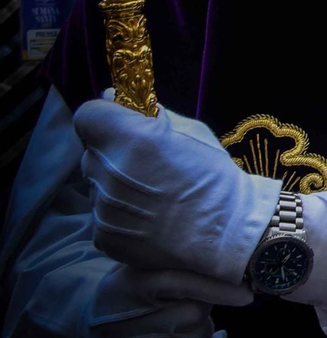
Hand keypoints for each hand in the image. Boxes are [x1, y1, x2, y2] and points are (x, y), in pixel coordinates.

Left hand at [75, 94, 281, 284]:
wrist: (226, 232)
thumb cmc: (215, 178)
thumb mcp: (193, 133)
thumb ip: (153, 115)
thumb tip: (122, 102)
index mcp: (131, 139)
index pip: (88, 115)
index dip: (103, 116)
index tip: (119, 122)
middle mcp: (109, 172)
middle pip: (92, 152)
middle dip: (112, 152)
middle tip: (144, 163)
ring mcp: (102, 208)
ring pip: (97, 185)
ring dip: (115, 184)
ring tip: (152, 195)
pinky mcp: (104, 235)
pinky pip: (102, 214)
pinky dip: (120, 213)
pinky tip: (149, 217)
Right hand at [80, 266, 251, 337]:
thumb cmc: (130, 296)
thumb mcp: (140, 270)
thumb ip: (174, 263)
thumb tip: (227, 261)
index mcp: (129, 284)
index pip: (178, 282)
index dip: (215, 288)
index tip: (246, 294)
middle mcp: (123, 321)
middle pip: (193, 314)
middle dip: (204, 309)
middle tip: (194, 304)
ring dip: (204, 333)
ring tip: (188, 326)